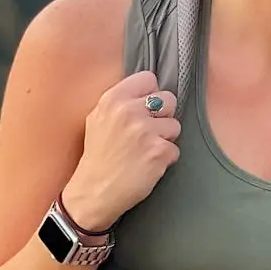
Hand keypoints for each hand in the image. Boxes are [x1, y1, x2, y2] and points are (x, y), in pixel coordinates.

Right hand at [63, 70, 181, 231]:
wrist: (94, 191)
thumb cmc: (98, 156)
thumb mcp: (98, 119)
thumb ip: (121, 102)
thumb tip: (148, 91)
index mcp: (113, 99)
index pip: (148, 78)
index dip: (151, 94)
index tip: (145, 108)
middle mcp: (129, 111)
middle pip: (169, 99)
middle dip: (162, 116)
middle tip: (146, 132)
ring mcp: (145, 131)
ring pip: (175, 125)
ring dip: (165, 138)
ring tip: (145, 150)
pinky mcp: (159, 151)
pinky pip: (175, 149)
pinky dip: (165, 158)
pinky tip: (148, 164)